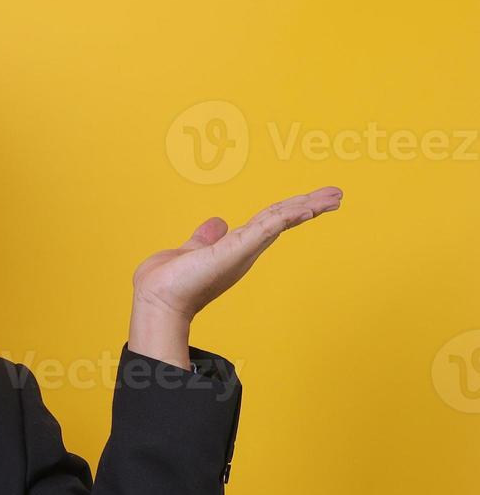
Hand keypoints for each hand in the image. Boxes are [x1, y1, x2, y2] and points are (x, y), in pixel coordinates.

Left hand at [128, 187, 343, 368]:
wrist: (157, 299)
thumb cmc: (168, 283)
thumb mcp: (189, 251)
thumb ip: (203, 239)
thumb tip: (215, 224)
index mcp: (234, 247)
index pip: (268, 221)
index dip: (290, 209)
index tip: (311, 200)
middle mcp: (244, 249)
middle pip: (282, 219)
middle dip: (310, 205)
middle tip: (337, 195)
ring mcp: (243, 250)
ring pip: (281, 220)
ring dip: (308, 206)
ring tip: (334, 196)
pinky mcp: (239, 249)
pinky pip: (269, 226)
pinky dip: (289, 215)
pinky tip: (308, 206)